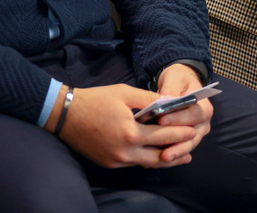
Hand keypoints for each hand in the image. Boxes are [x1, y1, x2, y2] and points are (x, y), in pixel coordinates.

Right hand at [52, 84, 207, 168]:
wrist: (65, 114)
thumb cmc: (95, 100)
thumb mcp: (124, 93)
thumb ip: (149, 99)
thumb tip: (169, 103)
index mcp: (131, 133)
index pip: (163, 136)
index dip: (180, 133)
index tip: (192, 130)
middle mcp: (126, 151)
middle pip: (160, 156)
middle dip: (177, 150)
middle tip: (190, 145)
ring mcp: (117, 161)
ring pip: (147, 163)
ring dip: (164, 159)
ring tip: (178, 156)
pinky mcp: (109, 164)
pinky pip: (133, 163)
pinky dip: (145, 158)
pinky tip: (152, 154)